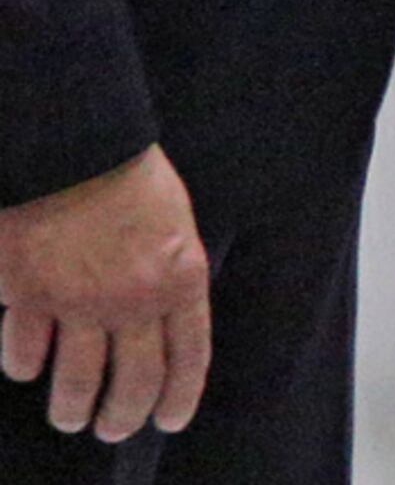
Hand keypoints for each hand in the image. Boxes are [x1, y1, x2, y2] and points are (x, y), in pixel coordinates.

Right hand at [0, 146, 209, 441]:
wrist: (75, 146)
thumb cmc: (130, 178)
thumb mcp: (175, 225)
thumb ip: (171, 275)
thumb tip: (164, 321)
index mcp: (180, 279)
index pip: (188, 357)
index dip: (179, 396)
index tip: (169, 420)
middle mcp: (134, 301)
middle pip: (134, 382)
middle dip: (123, 415)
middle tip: (113, 430)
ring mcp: (79, 303)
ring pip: (78, 382)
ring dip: (74, 408)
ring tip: (70, 418)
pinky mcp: (29, 296)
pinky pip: (25, 354)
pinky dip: (25, 367)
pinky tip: (27, 370)